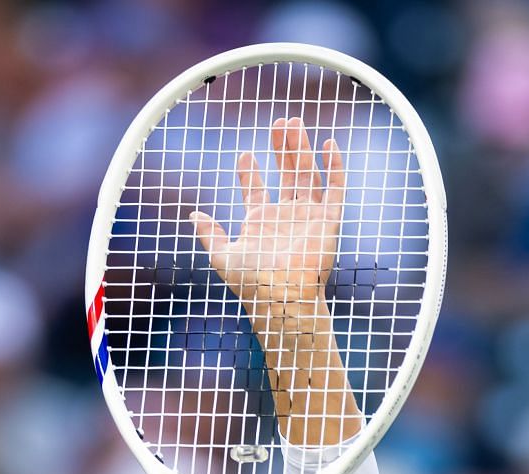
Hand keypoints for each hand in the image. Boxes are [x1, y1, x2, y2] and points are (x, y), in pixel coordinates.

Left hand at [189, 117, 344, 311]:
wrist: (281, 296)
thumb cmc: (251, 282)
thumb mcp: (222, 255)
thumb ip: (210, 233)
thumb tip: (192, 216)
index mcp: (261, 222)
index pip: (256, 189)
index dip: (250, 171)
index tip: (244, 153)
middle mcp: (285, 216)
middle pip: (286, 173)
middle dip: (282, 148)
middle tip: (278, 122)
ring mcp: (308, 216)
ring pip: (307, 174)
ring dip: (301, 149)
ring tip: (293, 123)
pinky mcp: (328, 220)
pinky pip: (335, 189)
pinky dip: (334, 167)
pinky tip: (328, 144)